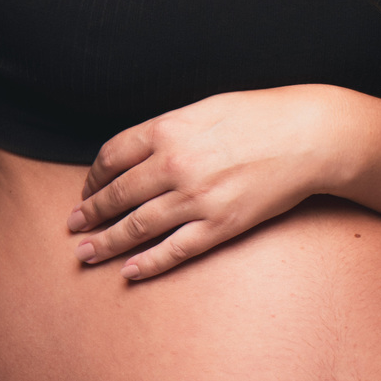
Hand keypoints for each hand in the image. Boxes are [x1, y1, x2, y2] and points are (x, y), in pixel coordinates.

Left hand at [66, 85, 351, 280]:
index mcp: (167, 130)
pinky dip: (147, 264)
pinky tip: (128, 272)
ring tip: (84, 253)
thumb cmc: (258, 116)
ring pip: (136, 227)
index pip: (111, 157)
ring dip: (105, 243)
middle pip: (116, 194)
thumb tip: (136, 152)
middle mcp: (174, 165)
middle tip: (73, 225)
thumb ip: (167, 130)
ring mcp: (196, 199)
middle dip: (90, 212)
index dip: (93, 176)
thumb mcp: (203, 108)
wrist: (307, 136)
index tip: (87, 188)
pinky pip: (174, 250)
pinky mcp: (220, 226)